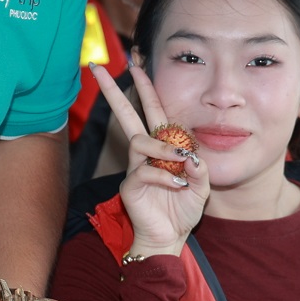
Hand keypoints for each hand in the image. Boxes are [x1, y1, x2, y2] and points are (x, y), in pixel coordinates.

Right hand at [92, 62, 207, 257]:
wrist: (170, 237)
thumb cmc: (182, 208)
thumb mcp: (201, 186)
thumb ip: (200, 169)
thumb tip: (192, 157)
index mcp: (161, 146)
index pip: (152, 111)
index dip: (145, 88)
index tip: (136, 64)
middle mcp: (144, 152)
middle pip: (127, 115)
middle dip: (112, 91)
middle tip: (98, 68)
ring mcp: (135, 168)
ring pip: (140, 141)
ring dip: (163, 148)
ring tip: (181, 162)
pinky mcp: (130, 186)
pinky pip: (146, 172)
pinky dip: (166, 178)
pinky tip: (179, 187)